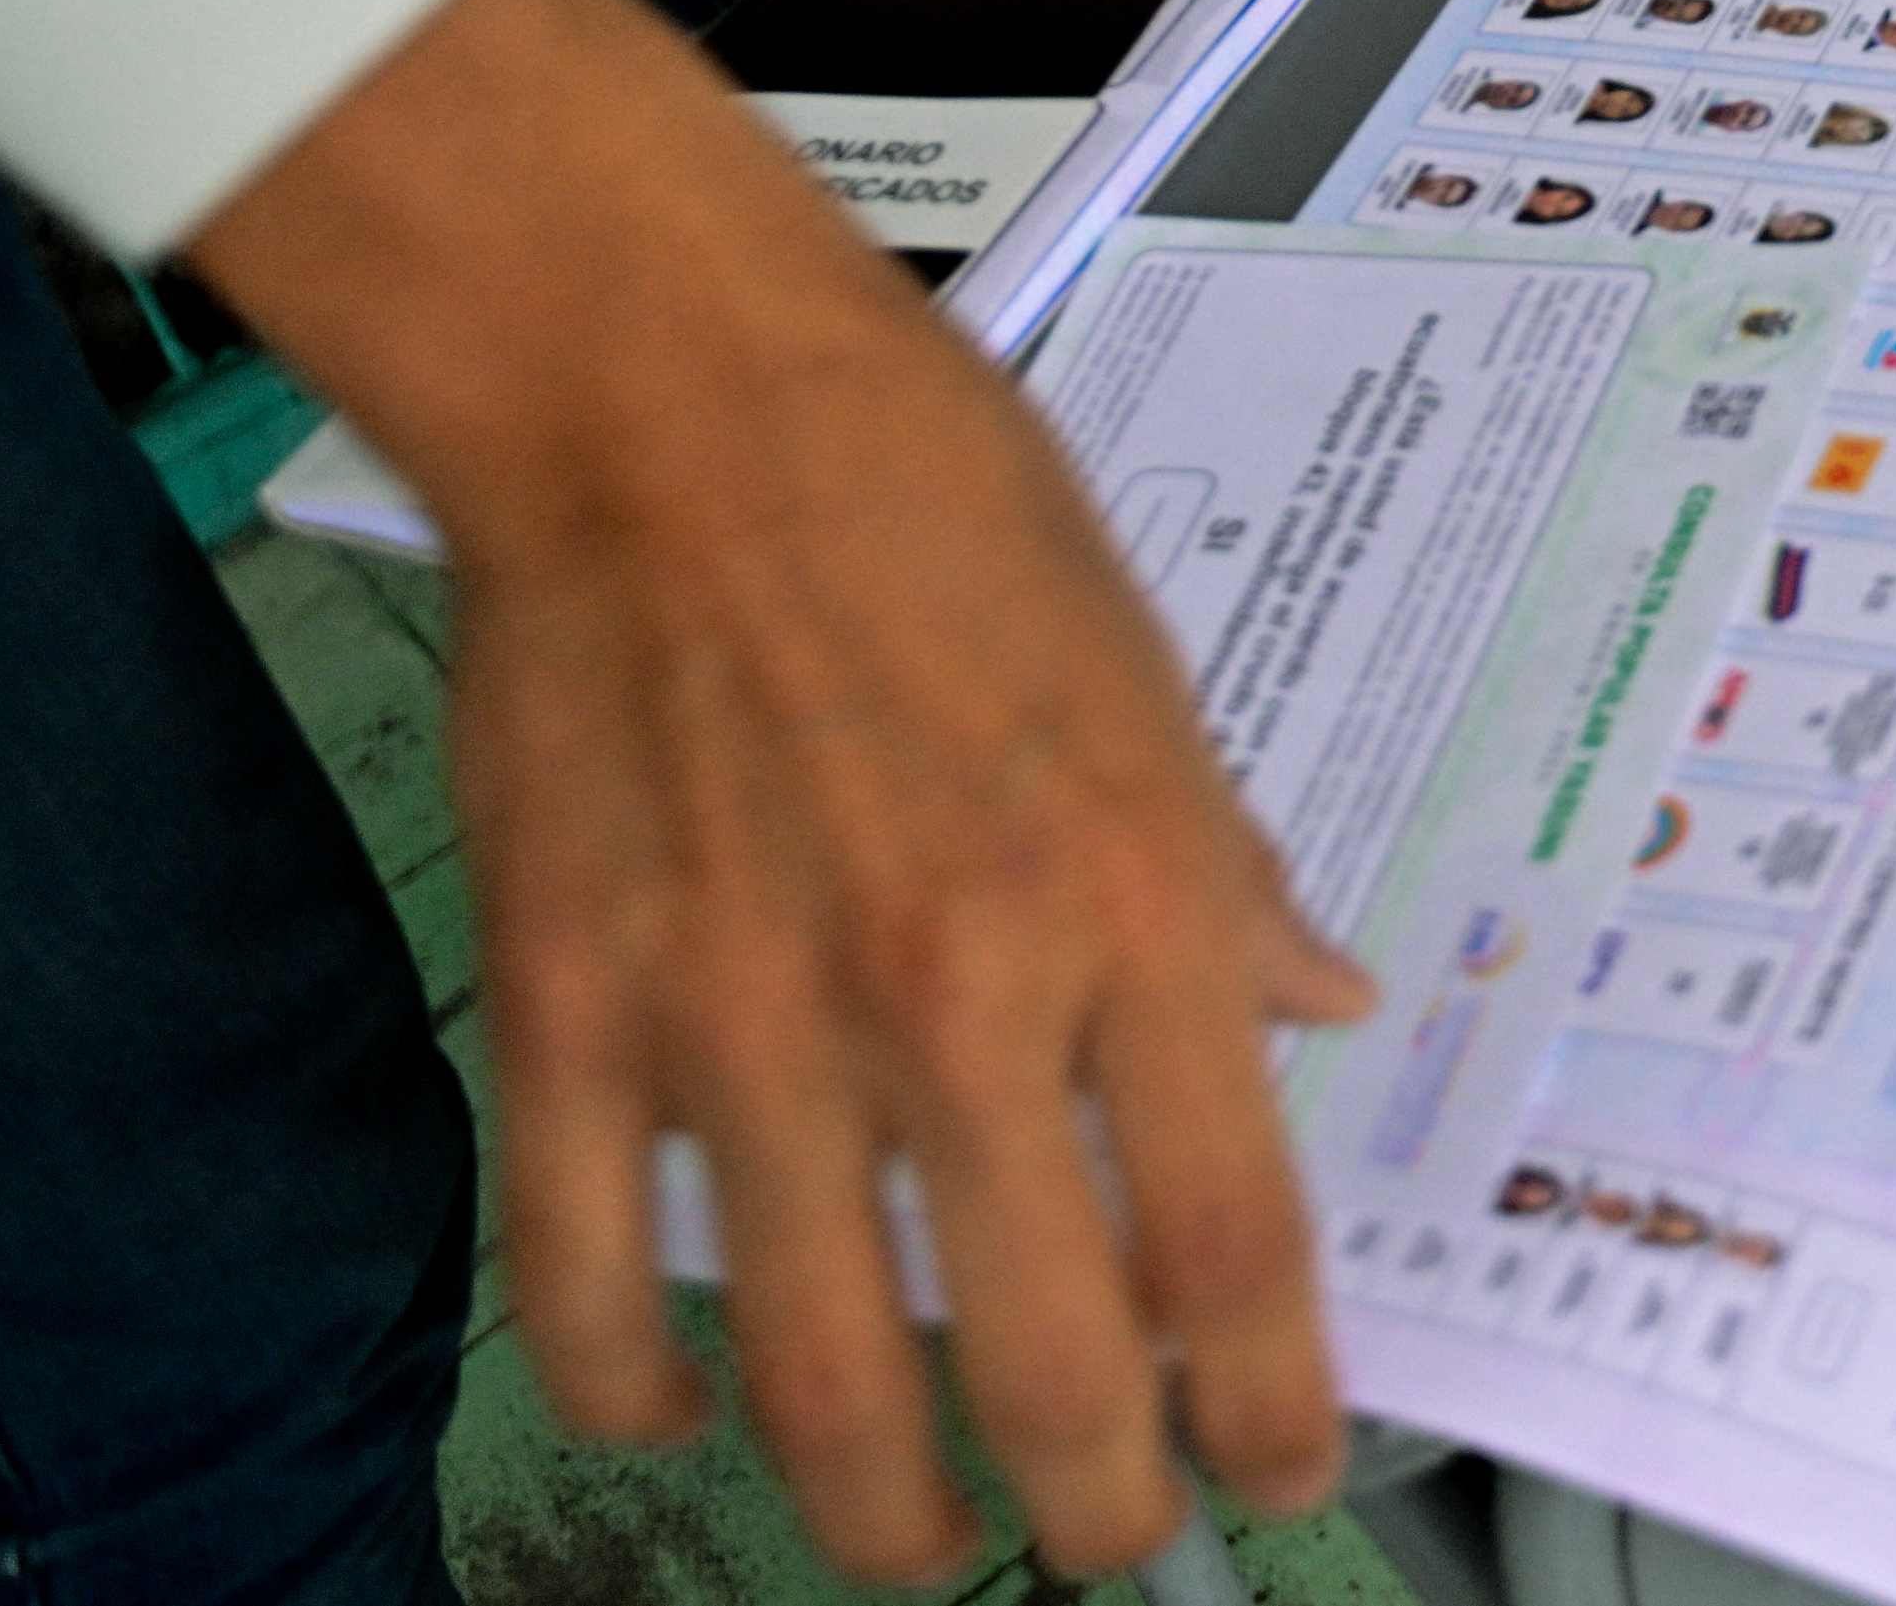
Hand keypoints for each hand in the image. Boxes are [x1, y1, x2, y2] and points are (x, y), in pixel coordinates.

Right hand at [182, 0, 1370, 1584]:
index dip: (1272, 1403)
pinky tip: (679, 1411)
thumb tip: (1323, 1015)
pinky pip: (589, 1279)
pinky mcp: (573, 1013)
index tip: (1286, 1470)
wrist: (675, 403)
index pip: (1233, 1240)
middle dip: (1094, 1504)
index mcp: (1130, 905)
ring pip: (817, 1375)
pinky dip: (635, 1384)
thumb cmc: (930, 499)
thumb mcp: (1154, 676)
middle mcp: (953, 994)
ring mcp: (745, 1023)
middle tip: (1113, 1535)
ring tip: (919, 1536)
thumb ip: (1228, 879)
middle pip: (1041, 1361)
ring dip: (877, 1502)